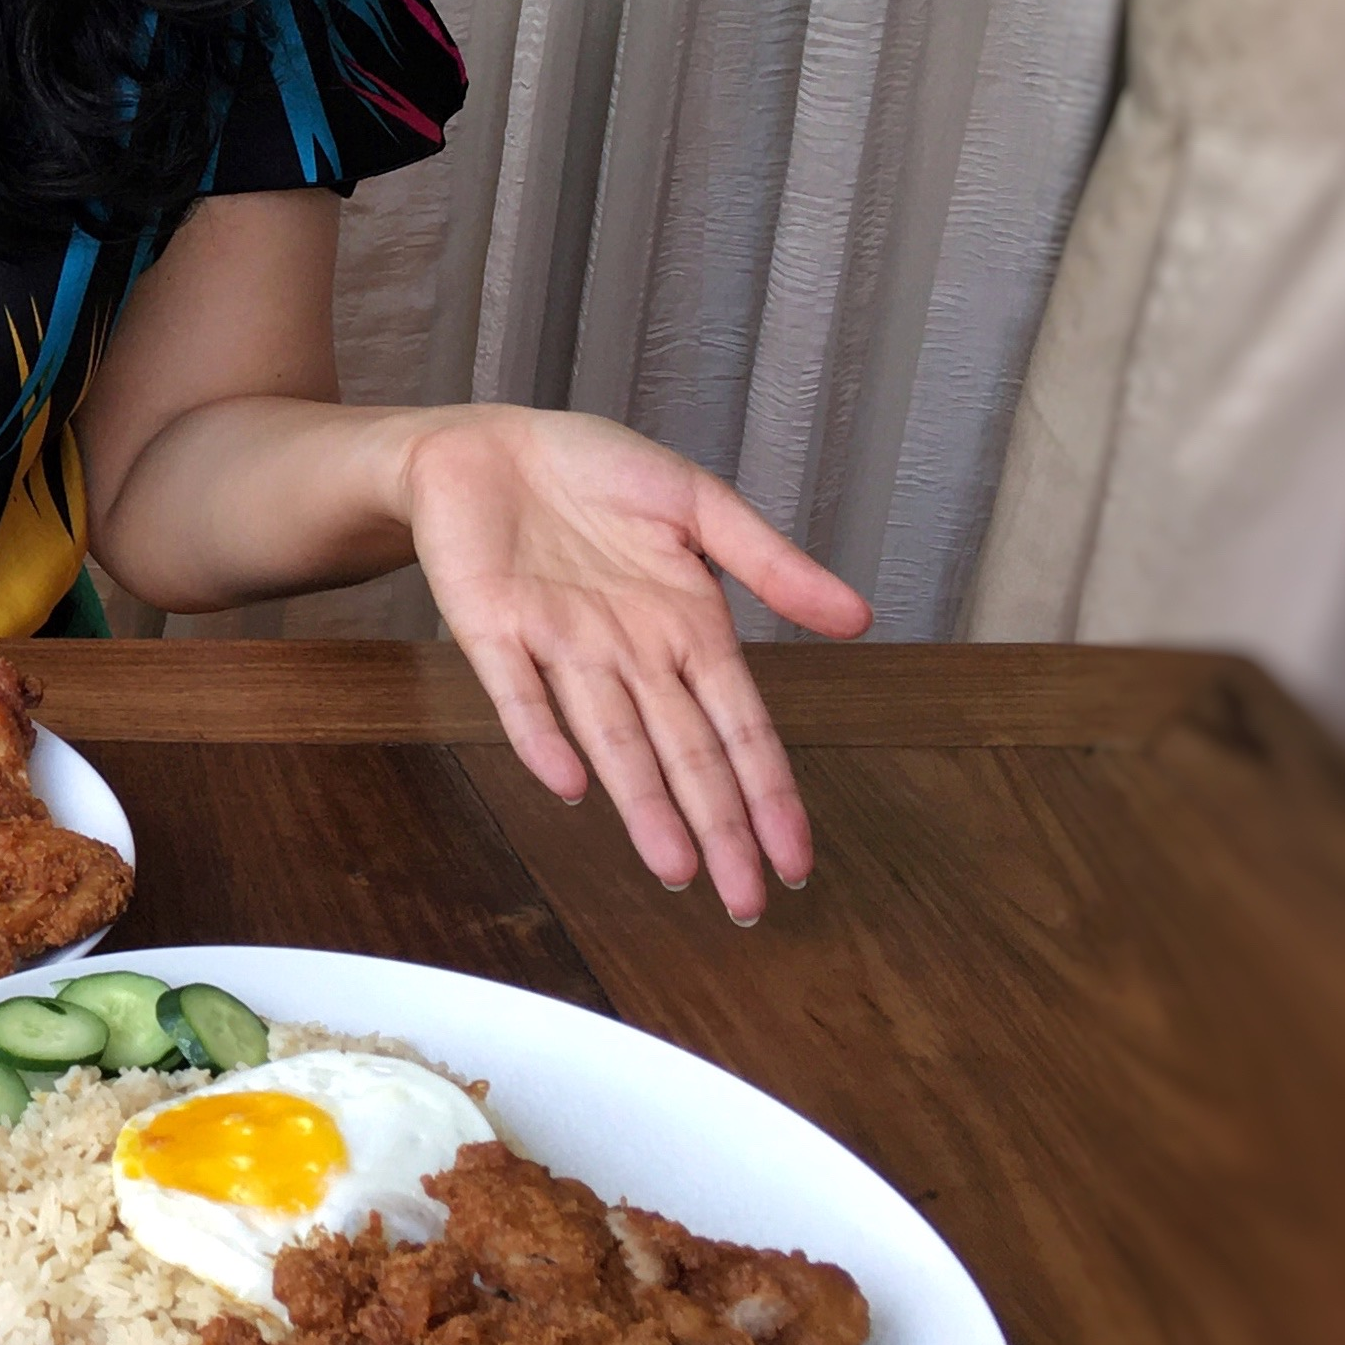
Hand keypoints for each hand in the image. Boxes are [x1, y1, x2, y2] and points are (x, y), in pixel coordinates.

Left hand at [391, 406, 870, 922]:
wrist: (485, 442)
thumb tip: (859, 618)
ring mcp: (559, 647)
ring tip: (676, 866)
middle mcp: (628, 654)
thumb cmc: (591, 472)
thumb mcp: (695, 501)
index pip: (738, 727)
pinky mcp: (492, 630)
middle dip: (718, 826)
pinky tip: (569, 784)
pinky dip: (543, 735)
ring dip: (642, 803)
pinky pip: (518, 692)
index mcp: (685, 627)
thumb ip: (769, 561)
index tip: (794, 861)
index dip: (767, 791)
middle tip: (744, 902)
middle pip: (683, 752)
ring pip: (611, 739)